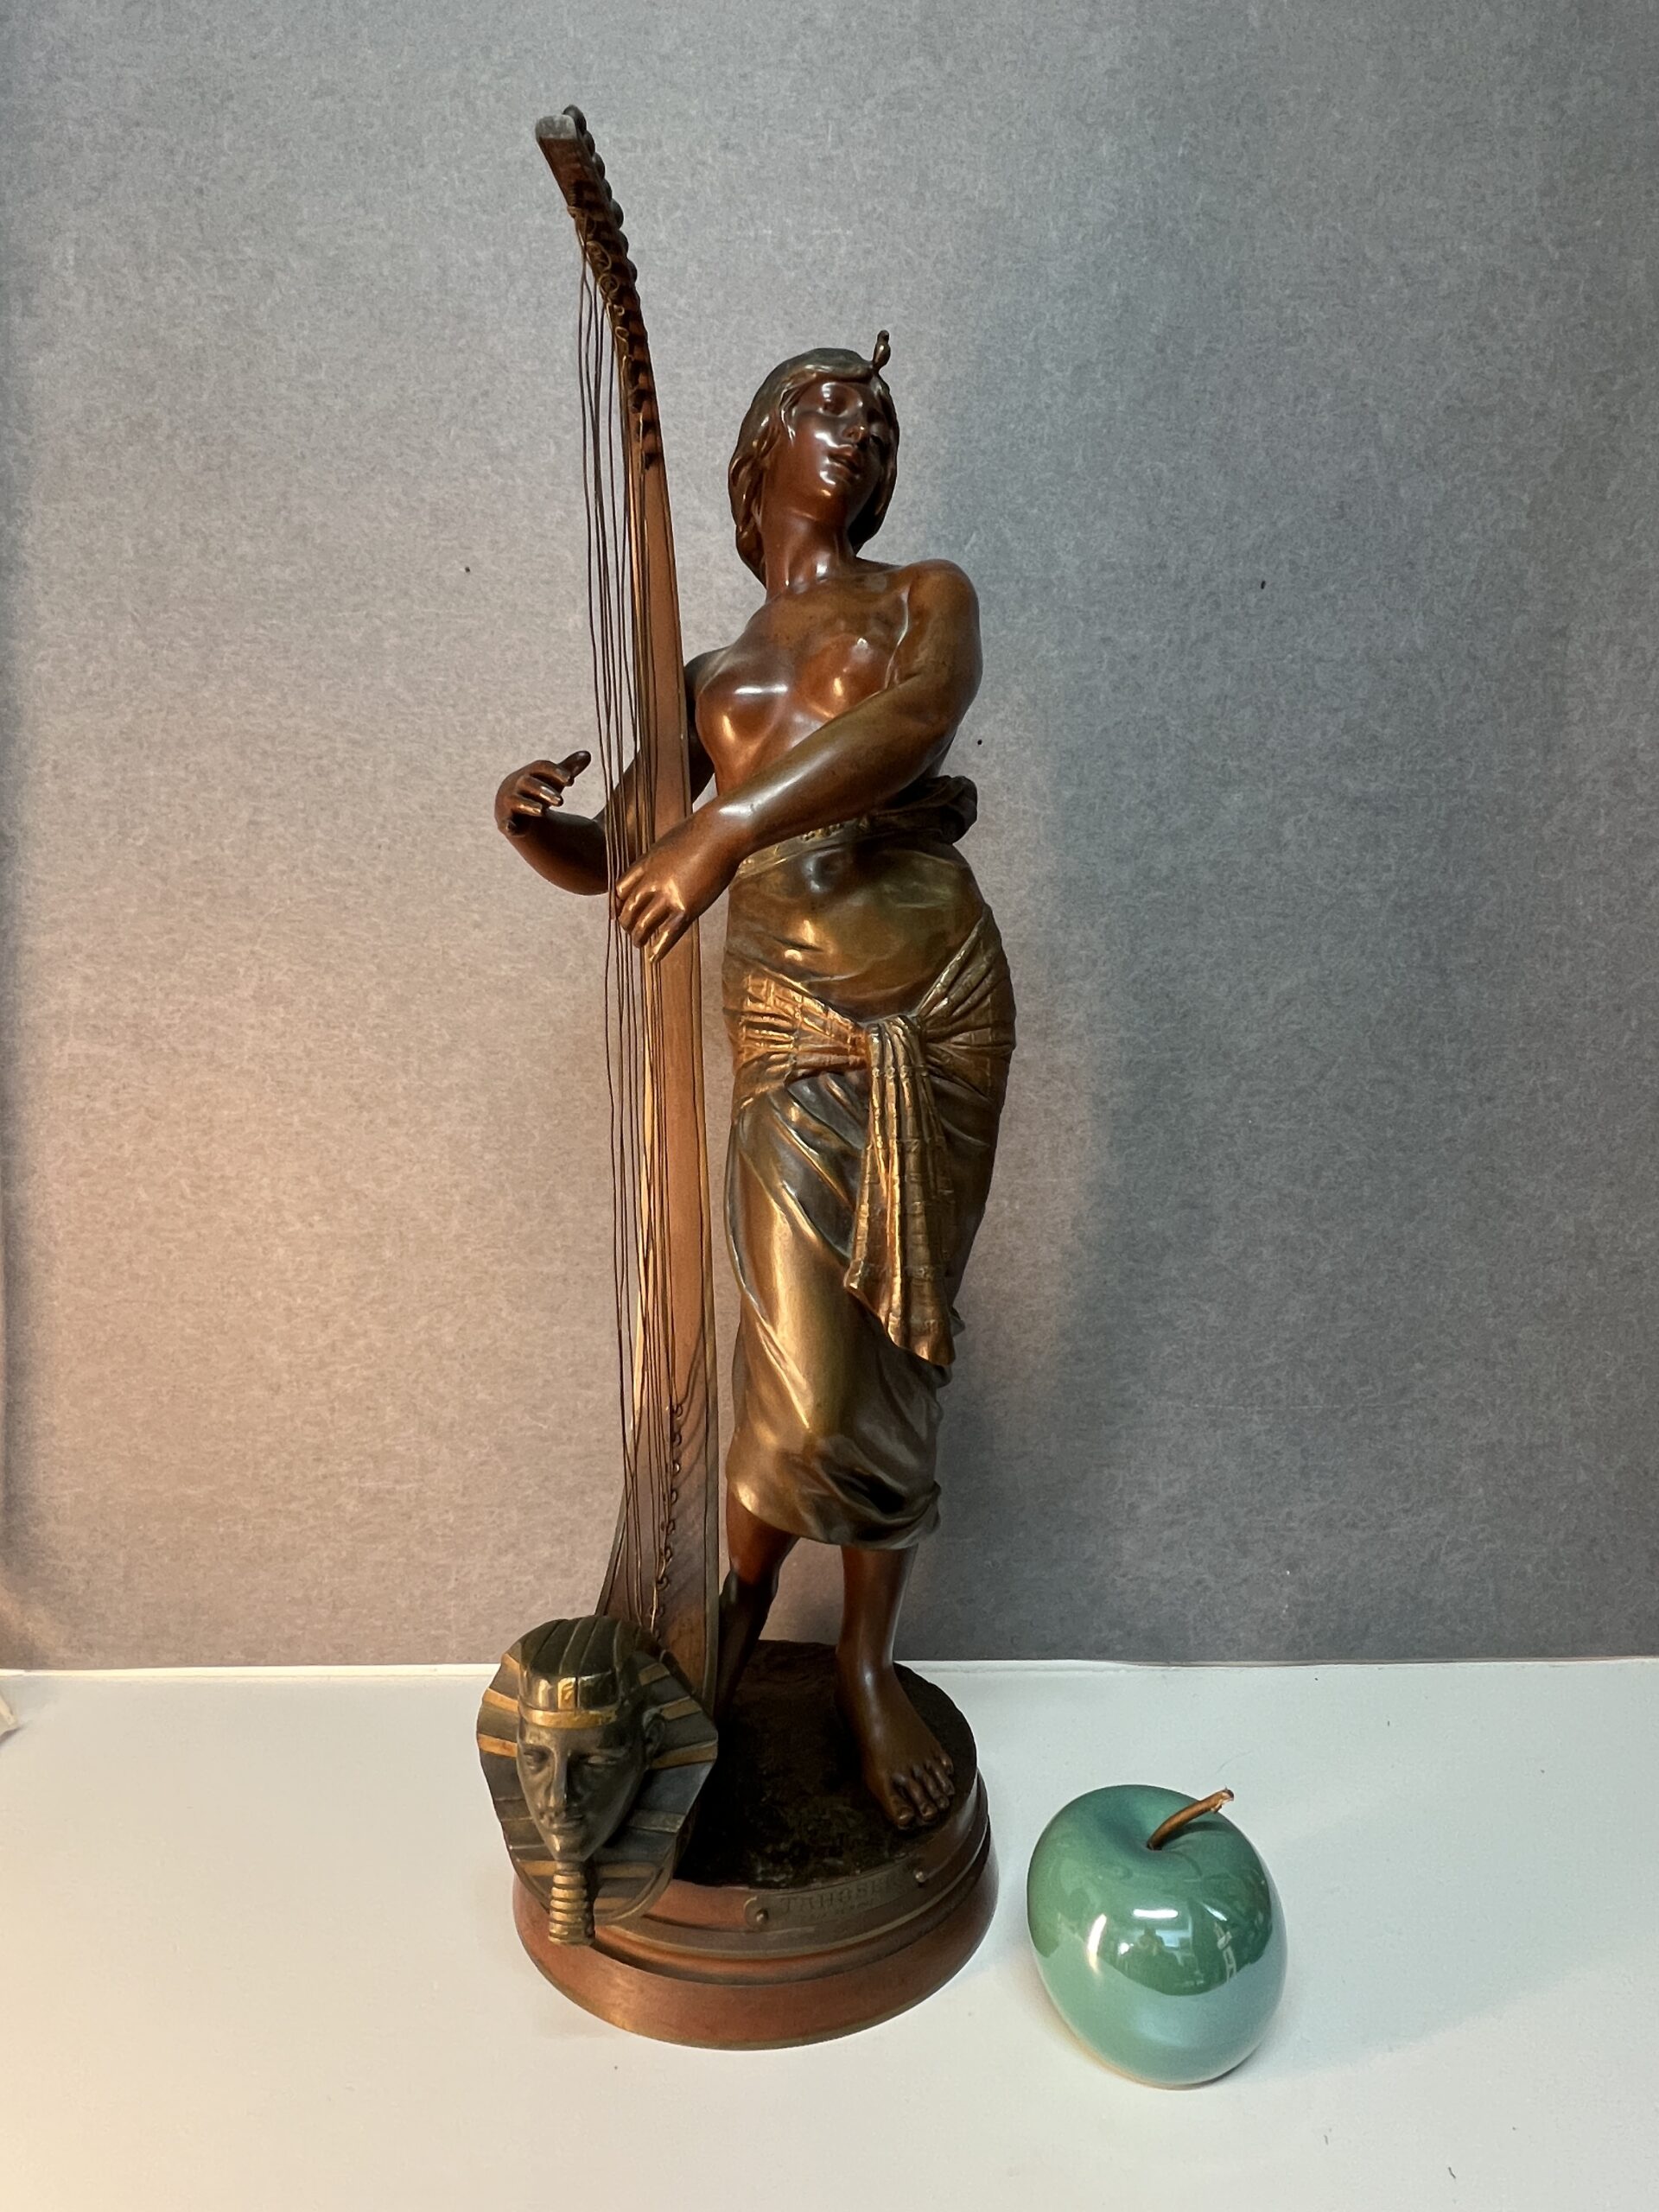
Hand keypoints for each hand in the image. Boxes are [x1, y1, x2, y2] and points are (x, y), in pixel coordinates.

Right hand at [495, 752, 590, 837]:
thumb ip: (568, 768)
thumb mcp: (553, 779)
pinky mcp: (506, 821)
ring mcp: (510, 802)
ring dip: (529, 805)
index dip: (556, 772)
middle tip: (561, 801)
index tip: (571, 780)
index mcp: (531, 772)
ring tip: (543, 810)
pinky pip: (505, 822)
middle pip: (530, 783)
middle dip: (544, 791)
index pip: (542, 767)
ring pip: (518, 801)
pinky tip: (510, 828)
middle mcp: (518, 784)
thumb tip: (587, 755)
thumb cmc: (537, 790)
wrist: (510, 805)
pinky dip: (507, 825)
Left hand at [614, 809, 742, 961]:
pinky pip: (668, 933)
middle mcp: (651, 881)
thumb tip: (668, 864)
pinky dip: (659, 948)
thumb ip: (663, 858)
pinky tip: (654, 958)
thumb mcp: (670, 841)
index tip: (617, 912)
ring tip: (639, 944)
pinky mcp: (687, 907)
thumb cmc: (703, 831)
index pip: (621, 888)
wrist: (720, 832)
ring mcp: (668, 895)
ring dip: (638, 938)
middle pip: (629, 908)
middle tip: (629, 931)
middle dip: (626, 923)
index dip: (617, 903)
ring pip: (644, 924)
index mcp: (646, 862)